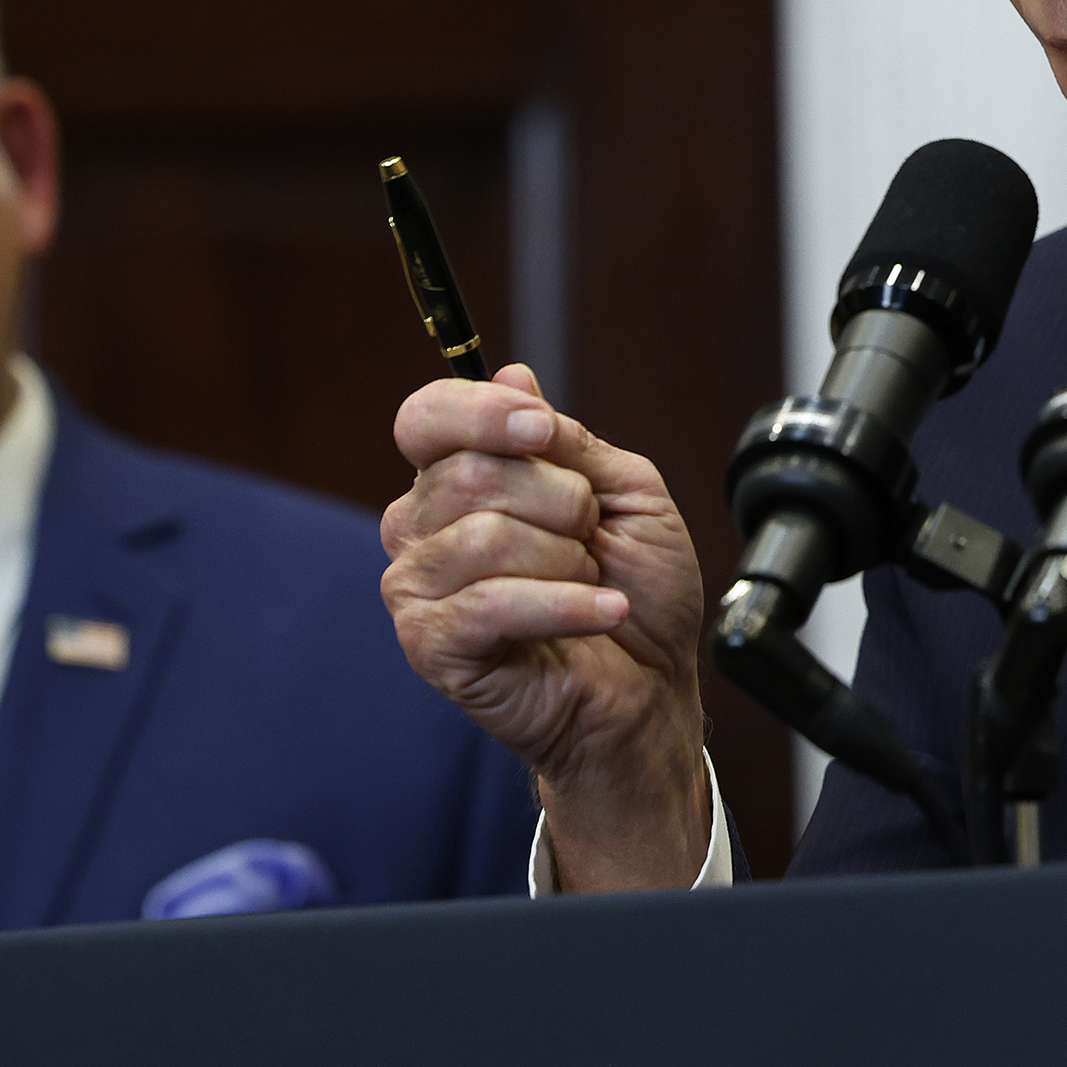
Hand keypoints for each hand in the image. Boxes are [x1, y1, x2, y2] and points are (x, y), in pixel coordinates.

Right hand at [382, 364, 711, 889]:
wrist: (650, 690)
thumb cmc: (635, 592)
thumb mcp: (624, 492)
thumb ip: (567, 440)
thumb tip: (514, 377)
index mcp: (456, 479)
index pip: (427, 417)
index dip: (483, 413)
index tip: (541, 430)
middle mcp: (422, 528)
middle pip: (473, 473)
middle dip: (562, 503)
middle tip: (591, 542)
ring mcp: (417, 588)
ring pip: (486, 537)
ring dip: (567, 561)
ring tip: (589, 586)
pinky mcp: (431, 644)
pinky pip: (490, 603)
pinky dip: (565, 605)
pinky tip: (602, 612)